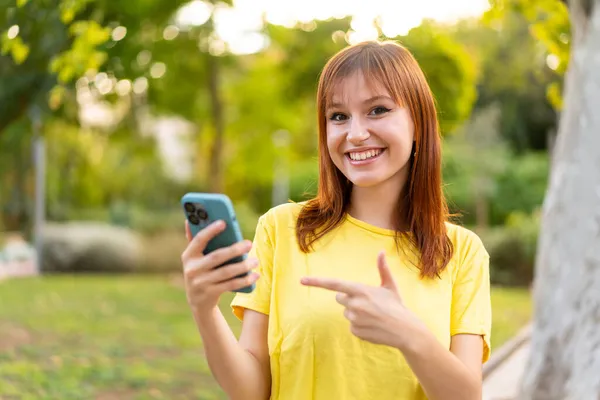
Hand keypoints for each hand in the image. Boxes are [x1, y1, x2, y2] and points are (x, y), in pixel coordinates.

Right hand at [181, 219, 259, 315]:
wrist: (197, 301)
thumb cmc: (200, 271)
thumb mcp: (194, 258)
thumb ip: (194, 240)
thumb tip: (189, 219)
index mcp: (188, 256)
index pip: (198, 240)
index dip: (210, 231)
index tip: (224, 222)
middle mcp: (192, 269)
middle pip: (216, 257)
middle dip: (234, 250)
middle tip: (249, 243)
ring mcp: (201, 283)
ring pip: (226, 272)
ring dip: (243, 266)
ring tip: (255, 260)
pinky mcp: (210, 294)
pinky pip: (231, 285)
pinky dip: (244, 280)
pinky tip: (255, 275)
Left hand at [300, 251, 424, 350]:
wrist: (406, 331)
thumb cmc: (397, 306)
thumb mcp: (390, 286)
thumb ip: (382, 269)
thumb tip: (381, 252)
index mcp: (361, 290)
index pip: (334, 284)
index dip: (317, 281)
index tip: (302, 280)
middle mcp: (355, 304)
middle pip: (340, 298)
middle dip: (349, 298)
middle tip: (367, 302)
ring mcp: (354, 319)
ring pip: (346, 312)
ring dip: (356, 313)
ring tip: (373, 315)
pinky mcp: (355, 331)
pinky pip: (351, 326)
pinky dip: (360, 325)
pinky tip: (373, 326)